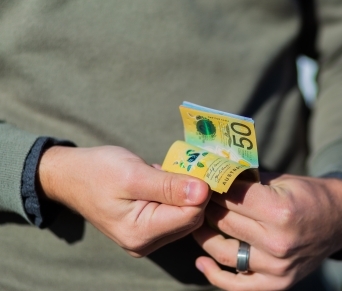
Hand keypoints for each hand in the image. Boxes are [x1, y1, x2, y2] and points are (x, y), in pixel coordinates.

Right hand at [38, 145, 209, 256]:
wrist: (70, 176)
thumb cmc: (97, 171)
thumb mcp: (134, 174)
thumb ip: (169, 185)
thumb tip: (204, 191)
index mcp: (140, 232)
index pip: (191, 215)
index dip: (200, 191)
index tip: (198, 167)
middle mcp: (144, 243)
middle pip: (191, 218)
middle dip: (193, 192)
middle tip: (184, 166)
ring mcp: (145, 239)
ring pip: (185, 216)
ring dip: (184, 193)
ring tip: (165, 173)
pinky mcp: (146, 230)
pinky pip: (173, 214)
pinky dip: (174, 196)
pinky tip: (161, 181)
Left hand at [193, 173, 341, 290]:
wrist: (339, 220)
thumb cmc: (309, 195)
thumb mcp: (280, 180)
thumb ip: (247, 181)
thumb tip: (213, 175)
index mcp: (280, 211)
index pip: (231, 197)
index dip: (214, 186)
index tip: (203, 180)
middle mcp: (277, 242)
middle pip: (225, 222)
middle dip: (207, 206)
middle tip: (197, 197)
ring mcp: (277, 266)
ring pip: (224, 251)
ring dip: (204, 235)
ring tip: (196, 222)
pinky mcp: (277, 282)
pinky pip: (236, 284)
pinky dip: (215, 274)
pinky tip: (202, 260)